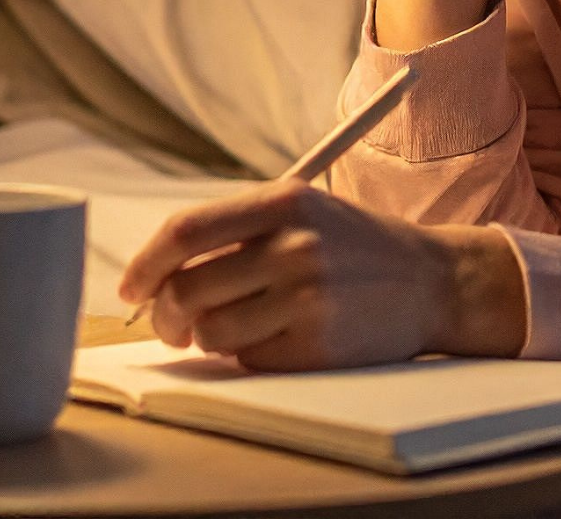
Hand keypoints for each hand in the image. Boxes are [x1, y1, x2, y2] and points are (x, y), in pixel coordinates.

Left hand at [117, 179, 452, 370]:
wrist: (429, 279)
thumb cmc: (352, 244)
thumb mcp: (302, 211)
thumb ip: (235, 229)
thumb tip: (156, 275)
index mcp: (283, 202)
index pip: (184, 232)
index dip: (145, 264)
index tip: (131, 288)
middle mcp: (293, 246)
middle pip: (187, 289)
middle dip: (164, 315)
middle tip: (170, 323)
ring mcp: (306, 297)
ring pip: (210, 331)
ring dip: (207, 336)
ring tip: (233, 325)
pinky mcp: (317, 344)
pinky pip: (247, 358)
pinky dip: (248, 352)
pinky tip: (277, 335)